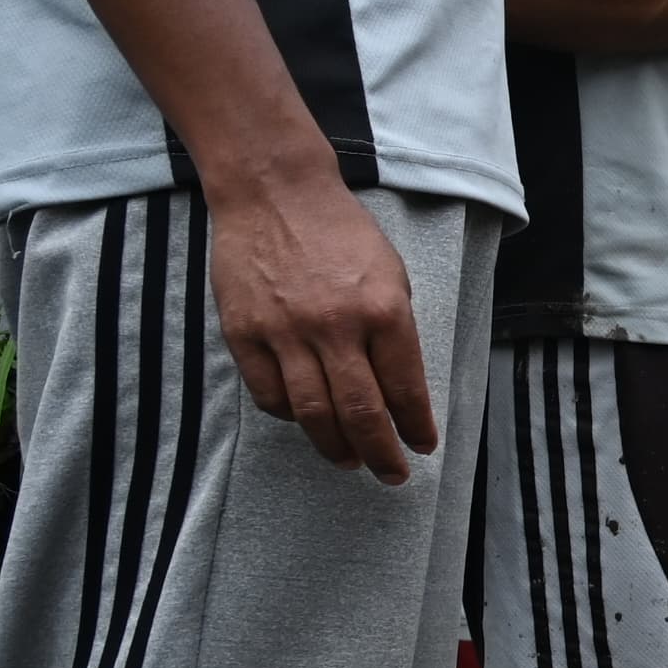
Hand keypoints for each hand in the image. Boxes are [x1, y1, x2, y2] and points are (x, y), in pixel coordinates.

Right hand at [207, 167, 434, 480]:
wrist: (275, 193)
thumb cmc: (341, 233)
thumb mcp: (390, 275)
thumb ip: (395, 332)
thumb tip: (399, 389)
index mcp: (383, 311)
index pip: (405, 390)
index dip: (415, 427)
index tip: (422, 446)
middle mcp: (336, 327)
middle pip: (361, 412)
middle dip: (381, 453)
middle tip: (392, 474)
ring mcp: (285, 332)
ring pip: (313, 413)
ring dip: (335, 446)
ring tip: (350, 461)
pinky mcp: (245, 332)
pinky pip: (269, 393)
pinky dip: (290, 416)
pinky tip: (306, 422)